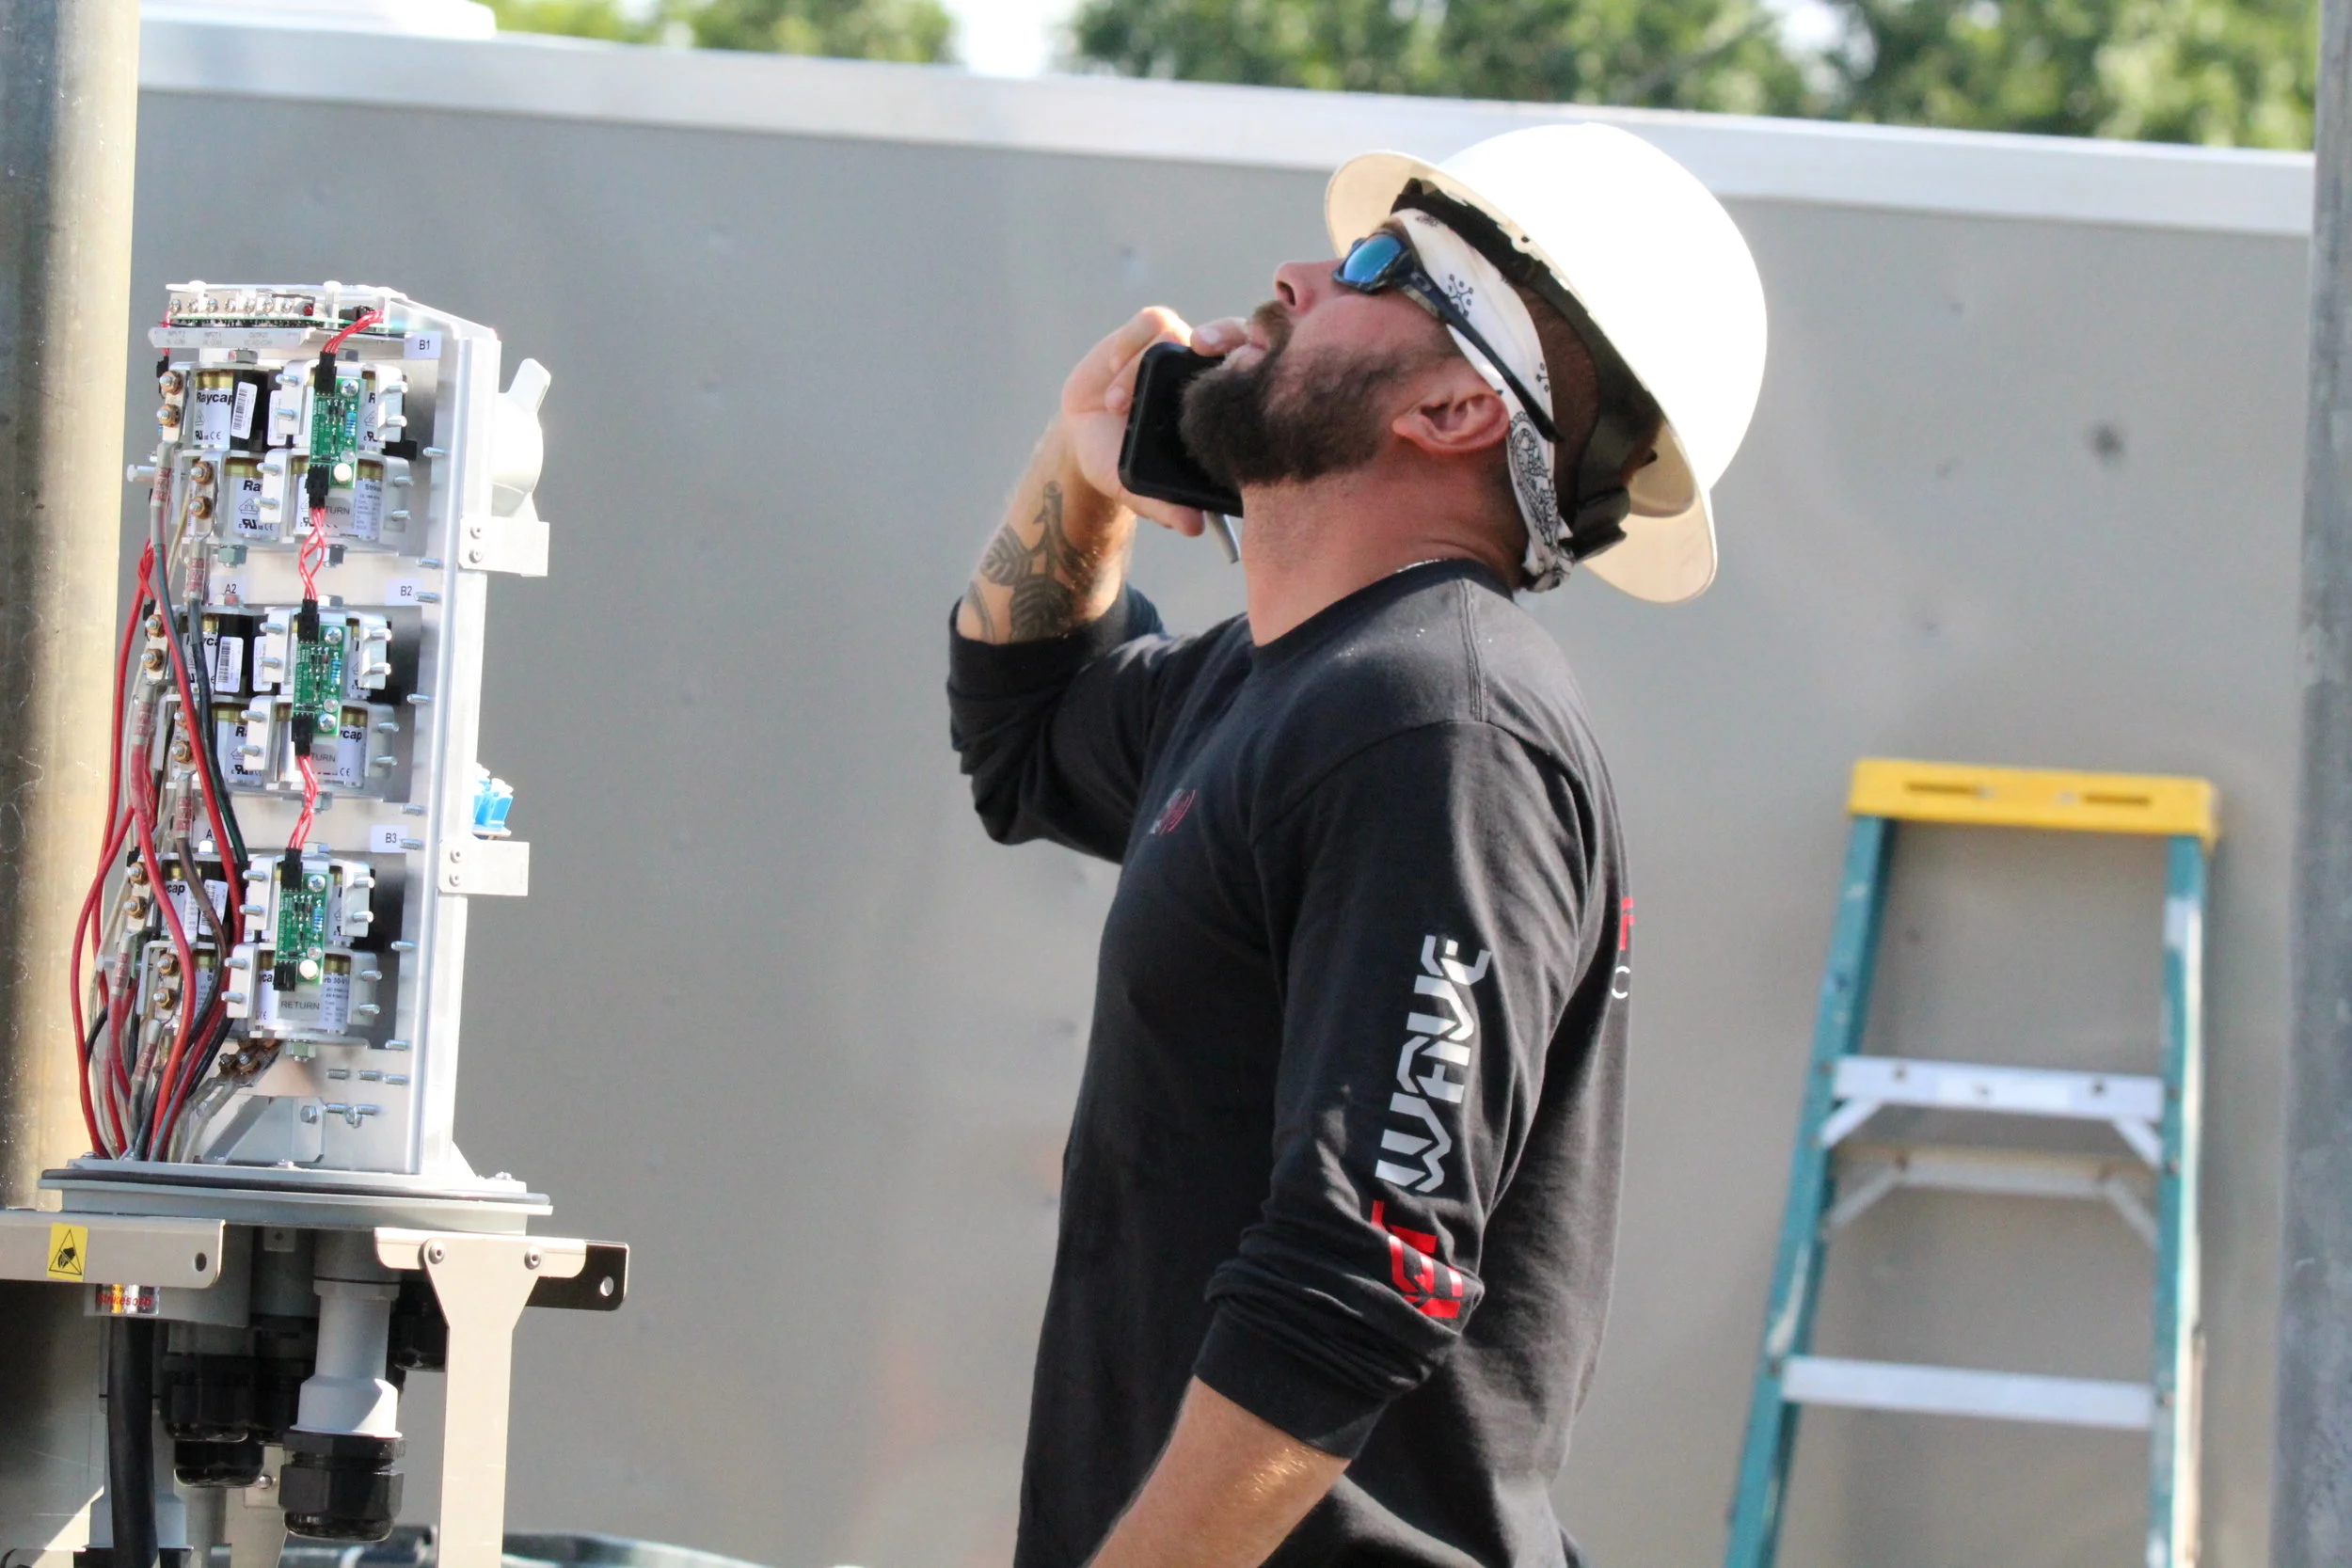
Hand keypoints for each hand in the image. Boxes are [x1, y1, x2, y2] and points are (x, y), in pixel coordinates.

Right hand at [1062, 309, 1250, 538]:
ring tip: (1118, 406)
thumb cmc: (1121, 462)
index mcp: (1219, 404)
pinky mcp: (1145, 332)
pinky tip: (1113, 376)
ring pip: (1175, 334)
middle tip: (1199, 346)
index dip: (1258, 362)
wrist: (1083, 438)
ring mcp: (1177, 348)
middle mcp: (1204, 370)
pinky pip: (1149, 323)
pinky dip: (1129, 346)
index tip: (1239, 370)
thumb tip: (1193, 528)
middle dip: (1222, 332)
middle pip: (1233, 331)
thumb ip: (1165, 506)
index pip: (1255, 371)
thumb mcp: (1139, 488)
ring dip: (1141, 368)